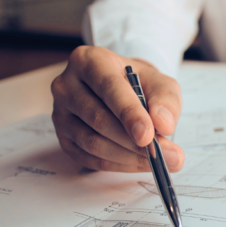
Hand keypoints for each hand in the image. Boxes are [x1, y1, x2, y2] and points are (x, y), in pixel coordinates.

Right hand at [51, 46, 184, 171]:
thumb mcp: (160, 83)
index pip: (108, 88)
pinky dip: (118, 165)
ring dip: (128, 157)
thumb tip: (163, 125)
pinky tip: (138, 163)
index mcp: (89, 61)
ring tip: (158, 162)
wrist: (123, 91)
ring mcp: (60, 113)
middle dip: (134, 143)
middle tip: (165, 156)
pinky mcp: (63, 138)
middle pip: (99, 119)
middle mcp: (67, 85)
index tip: (148, 136)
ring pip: (92, 142)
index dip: (129, 114)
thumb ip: (165, 100)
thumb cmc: (140, 85)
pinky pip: (89, 158)